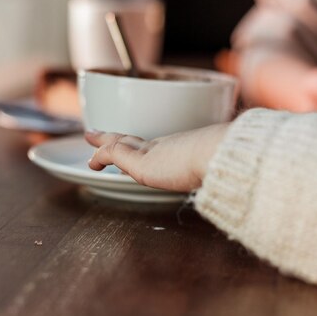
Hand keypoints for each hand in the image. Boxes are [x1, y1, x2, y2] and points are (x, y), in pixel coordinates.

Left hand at [85, 123, 229, 192]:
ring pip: (120, 142)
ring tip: (90, 139)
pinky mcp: (142, 164)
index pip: (153, 145)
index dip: (138, 144)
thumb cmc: (226, 163)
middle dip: (116, 137)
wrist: (223, 156)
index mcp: (180, 149)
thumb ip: (210, 175)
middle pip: (133, 139)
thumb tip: (221, 182)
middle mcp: (164, 146)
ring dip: (103, 142)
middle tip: (98, 133)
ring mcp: (152, 153)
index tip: (130, 143)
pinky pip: (115, 153)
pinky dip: (102, 156)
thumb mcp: (216, 169)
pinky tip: (93, 161)